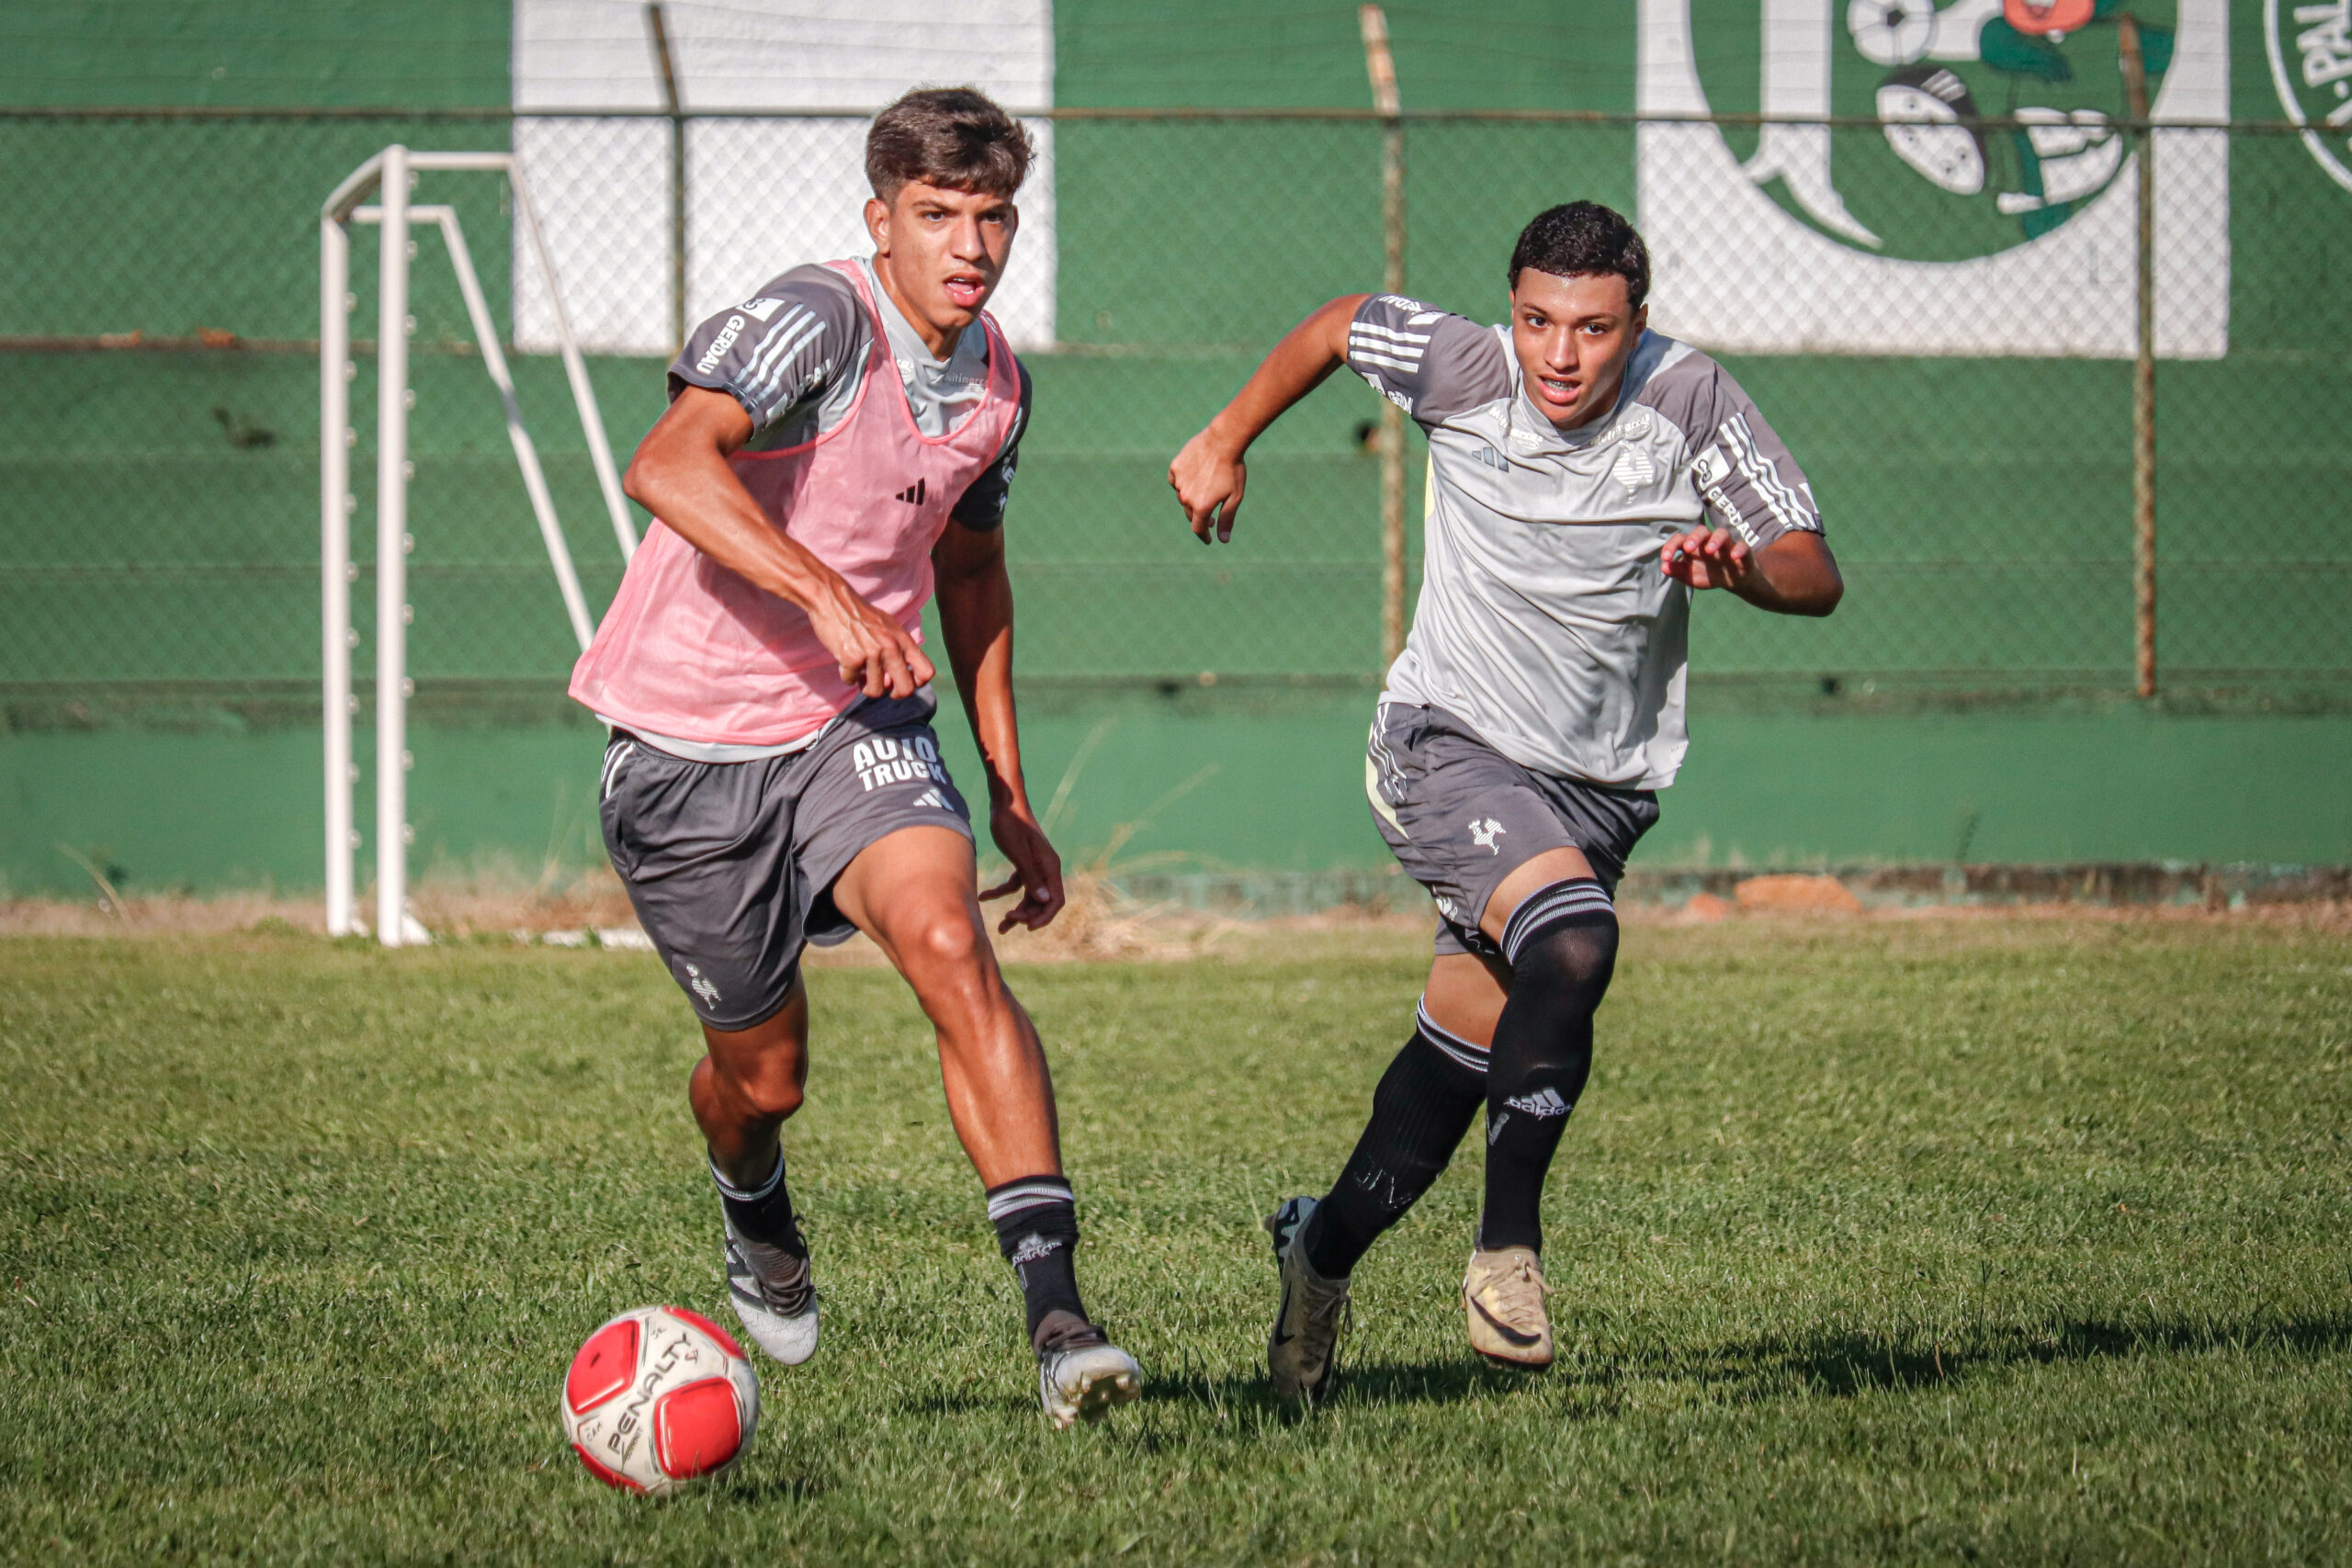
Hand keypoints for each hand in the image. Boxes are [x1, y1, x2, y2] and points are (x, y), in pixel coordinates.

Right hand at [805, 577, 935, 697]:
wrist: (832, 600)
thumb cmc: (860, 615)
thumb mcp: (889, 626)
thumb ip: (899, 649)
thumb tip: (899, 679)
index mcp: (903, 640)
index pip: (927, 672)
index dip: (916, 683)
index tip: (902, 680)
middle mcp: (891, 647)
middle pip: (905, 690)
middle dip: (893, 693)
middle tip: (882, 685)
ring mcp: (872, 654)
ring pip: (875, 691)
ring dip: (865, 686)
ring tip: (860, 672)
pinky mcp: (851, 658)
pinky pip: (851, 682)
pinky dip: (847, 676)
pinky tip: (845, 663)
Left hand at [980, 799, 1065, 932]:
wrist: (1004, 802)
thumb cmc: (1010, 824)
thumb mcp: (1018, 853)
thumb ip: (1031, 877)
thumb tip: (1044, 901)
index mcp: (1050, 866)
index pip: (1056, 900)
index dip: (1045, 916)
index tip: (1028, 927)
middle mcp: (1046, 868)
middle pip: (1042, 901)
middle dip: (1027, 916)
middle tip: (1007, 922)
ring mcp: (1035, 866)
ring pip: (1029, 896)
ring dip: (1017, 911)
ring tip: (1001, 927)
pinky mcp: (1022, 863)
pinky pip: (1016, 885)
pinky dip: (1002, 892)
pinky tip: (985, 897)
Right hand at [1169, 428, 1246, 544]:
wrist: (1223, 440)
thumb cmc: (1232, 470)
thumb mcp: (1235, 497)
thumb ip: (1226, 519)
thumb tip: (1223, 540)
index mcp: (1201, 507)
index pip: (1198, 529)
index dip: (1204, 536)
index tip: (1208, 539)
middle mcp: (1186, 497)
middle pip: (1190, 514)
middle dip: (1200, 518)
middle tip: (1210, 518)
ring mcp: (1179, 482)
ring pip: (1183, 497)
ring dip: (1192, 499)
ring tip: (1205, 492)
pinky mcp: (1175, 468)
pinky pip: (1176, 481)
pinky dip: (1183, 484)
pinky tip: (1192, 479)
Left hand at [1660, 526, 1753, 591]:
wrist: (1733, 581)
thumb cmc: (1708, 574)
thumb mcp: (1690, 576)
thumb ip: (1677, 571)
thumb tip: (1664, 566)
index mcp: (1693, 545)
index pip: (1680, 539)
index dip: (1671, 546)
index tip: (1665, 558)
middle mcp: (1709, 541)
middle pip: (1701, 530)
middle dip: (1694, 537)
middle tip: (1688, 549)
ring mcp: (1726, 544)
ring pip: (1722, 533)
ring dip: (1715, 540)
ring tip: (1709, 550)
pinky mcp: (1742, 551)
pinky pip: (1742, 546)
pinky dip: (1739, 549)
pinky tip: (1734, 556)